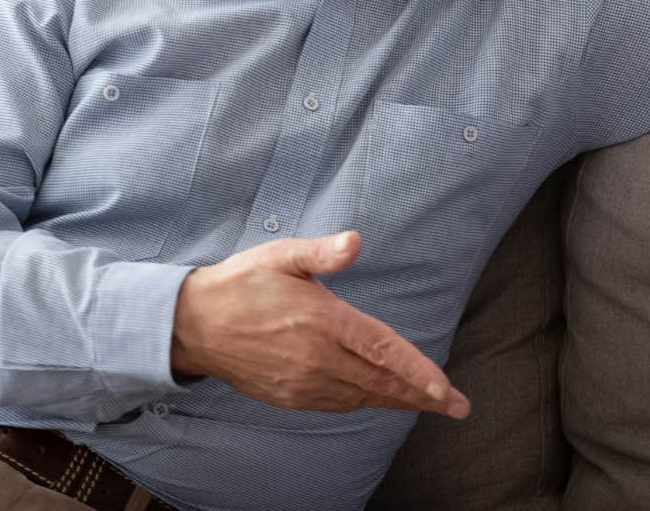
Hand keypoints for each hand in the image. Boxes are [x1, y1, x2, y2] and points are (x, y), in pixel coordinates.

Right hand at [170, 231, 469, 418]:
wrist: (192, 326)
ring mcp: (303, 382)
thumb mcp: (280, 255)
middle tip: (457, 406)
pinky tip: (380, 397)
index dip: (417, 372)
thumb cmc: (241, 284)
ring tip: (428, 402)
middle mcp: (316, 358)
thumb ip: (321, 252)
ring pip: (363, 397)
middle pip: (381, 381)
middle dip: (423, 395)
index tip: (445, 389)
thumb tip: (354, 242)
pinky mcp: (290, 397)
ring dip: (398, 400)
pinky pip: (339, 404)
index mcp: (321, 321)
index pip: (382, 349)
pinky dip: (366, 402)